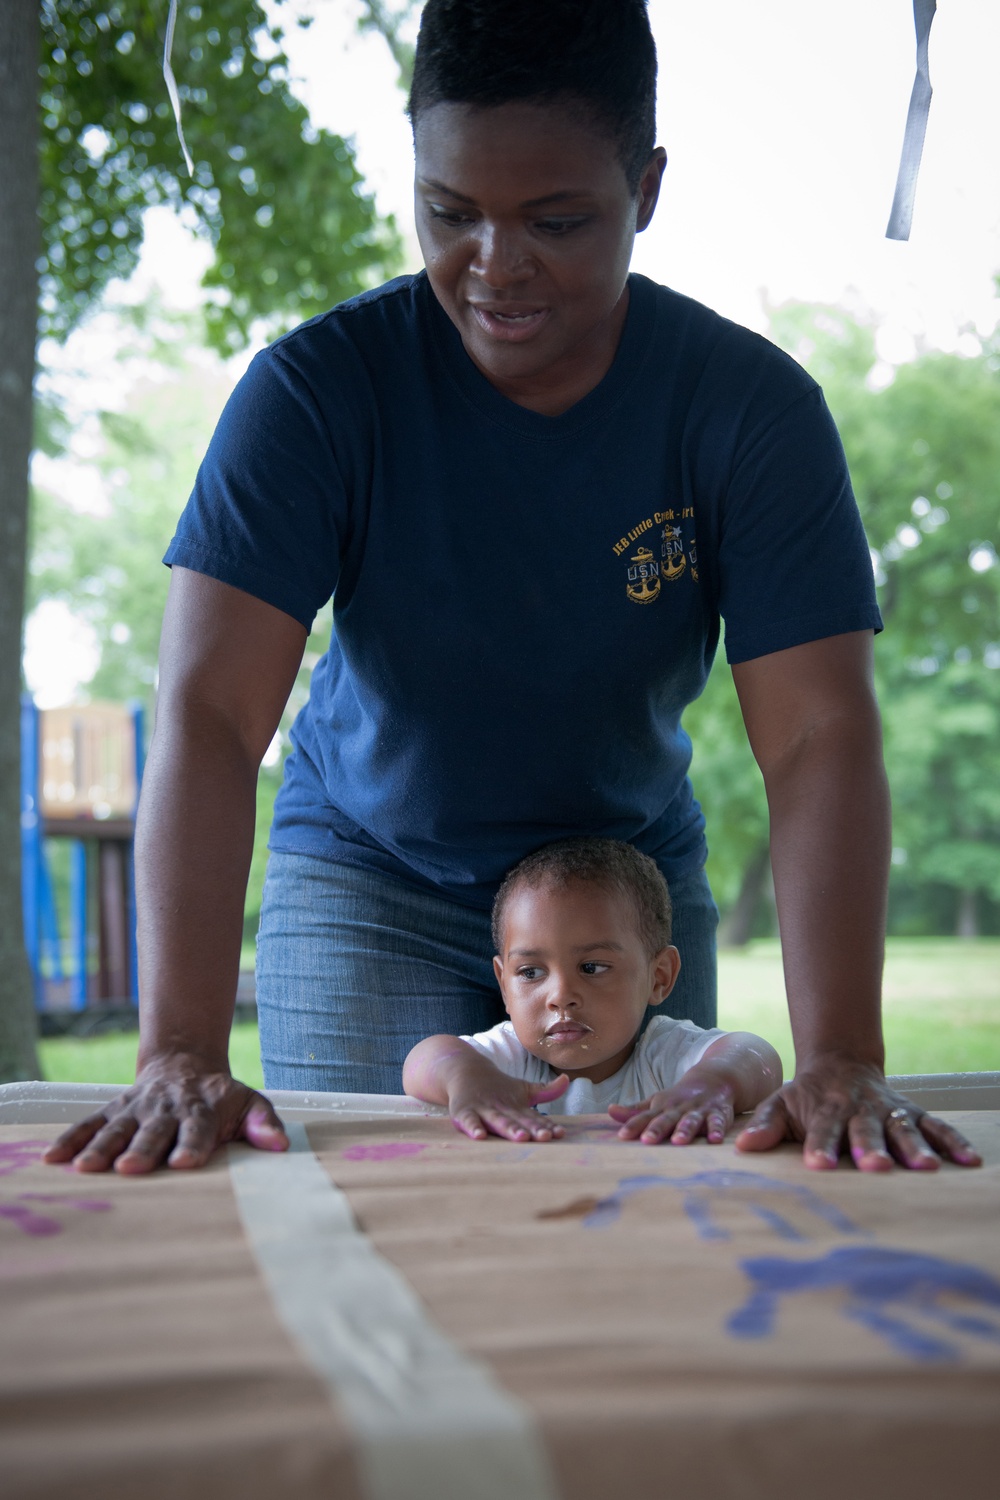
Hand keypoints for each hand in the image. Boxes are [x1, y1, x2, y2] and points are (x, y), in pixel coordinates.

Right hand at [42, 1053, 288, 1173]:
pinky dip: (71, 1139)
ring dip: (102, 1146)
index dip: (193, 1144)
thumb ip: (264, 1124)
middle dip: (143, 1149)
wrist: (184, 1064)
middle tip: (131, 1168)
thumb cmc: (220, 1097)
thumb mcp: (250, 1103)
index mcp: (201, 1109)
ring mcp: (137, 1109)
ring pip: (118, 1127)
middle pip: (154, 1130)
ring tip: (87, 1167)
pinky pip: (89, 1123)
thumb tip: (280, 1146)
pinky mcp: (114, 1110)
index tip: (185, 1162)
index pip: (198, 1128)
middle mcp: (166, 1109)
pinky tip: (53, 1158)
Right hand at [448, 1072, 569, 1142]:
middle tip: (545, 1137)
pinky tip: (480, 1136)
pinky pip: (469, 1121)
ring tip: (521, 1137)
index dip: (546, 1125)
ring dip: (509, 1128)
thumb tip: (568, 1079)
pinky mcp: (464, 1111)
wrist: (465, 1070)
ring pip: (498, 1120)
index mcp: (517, 1105)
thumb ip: (545, 1090)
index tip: (560, 1133)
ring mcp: (483, 1109)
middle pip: (518, 1120)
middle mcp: (502, 1107)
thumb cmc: (498, 1087)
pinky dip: (473, 1127)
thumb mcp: (522, 1089)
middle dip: (531, 1129)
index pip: (534, 1117)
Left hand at [608, 1072, 735, 1144]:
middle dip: (657, 1129)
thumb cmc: (679, 1099)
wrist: (713, 1080)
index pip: (645, 1117)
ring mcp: (698, 1111)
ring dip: (685, 1130)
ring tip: (678, 1141)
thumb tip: (610, 1111)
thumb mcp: (657, 1102)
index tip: (622, 1136)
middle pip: (666, 1119)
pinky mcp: (718, 1114)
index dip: (633, 1126)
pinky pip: (718, 1122)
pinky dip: (717, 1130)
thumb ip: (635, 1111)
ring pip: (691, 1120)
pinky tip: (715, 1140)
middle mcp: (679, 1108)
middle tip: (647, 1141)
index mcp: (662, 1107)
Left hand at [734, 1056, 982, 1170]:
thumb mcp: (780, 1103)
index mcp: (827, 1108)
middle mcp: (860, 1109)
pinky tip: (970, 1162)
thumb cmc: (807, 1096)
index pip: (822, 1130)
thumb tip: (743, 1147)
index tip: (817, 1165)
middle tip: (875, 1167)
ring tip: (925, 1168)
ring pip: (903, 1128)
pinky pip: (937, 1126)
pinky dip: (953, 1142)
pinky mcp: (912, 1112)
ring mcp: (889, 1110)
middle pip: (865, 1129)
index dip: (820, 1147)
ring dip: (914, 1147)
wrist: (839, 1063)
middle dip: (870, 1147)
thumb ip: (765, 1125)